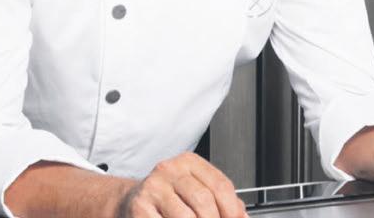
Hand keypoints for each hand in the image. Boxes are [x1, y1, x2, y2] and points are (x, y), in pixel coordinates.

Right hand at [115, 152, 246, 217]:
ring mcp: (153, 188)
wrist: (131, 201)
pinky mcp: (139, 207)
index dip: (232, 208)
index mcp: (189, 162)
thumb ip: (221, 200)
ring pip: (186, 216)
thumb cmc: (169, 196)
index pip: (220, 185)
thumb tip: (242, 217)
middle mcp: (170, 170)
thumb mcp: (196, 188)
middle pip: (204, 200)